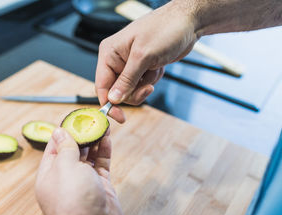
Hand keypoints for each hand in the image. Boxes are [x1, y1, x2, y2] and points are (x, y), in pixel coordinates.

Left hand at [35, 128, 129, 214]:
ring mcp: (84, 183)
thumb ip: (66, 148)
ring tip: (101, 124)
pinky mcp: (100, 188)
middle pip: (73, 151)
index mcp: (49, 175)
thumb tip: (60, 131)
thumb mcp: (64, 167)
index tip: (73, 118)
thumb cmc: (71, 202)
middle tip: (91, 119)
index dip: (64, 131)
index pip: (54, 147)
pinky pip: (102, 165)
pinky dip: (104, 151)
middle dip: (81, 134)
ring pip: (89, 156)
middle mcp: (65, 179)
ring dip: (94, 140)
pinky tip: (107, 139)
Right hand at [95, 1, 197, 122]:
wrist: (188, 22)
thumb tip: (113, 99)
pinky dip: (152, 79)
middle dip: (134, 92)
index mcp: (109, 53)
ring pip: (131, 90)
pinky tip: (158, 66)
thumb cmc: (165, 29)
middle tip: (147, 87)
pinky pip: (142, 84)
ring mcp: (130, 64)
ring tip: (154, 69)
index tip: (119, 117)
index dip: (109, 103)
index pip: (101, 85)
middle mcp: (117, 59)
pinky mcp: (142, 67)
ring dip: (145, 85)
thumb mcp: (143, 56)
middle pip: (117, 91)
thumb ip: (126, 80)